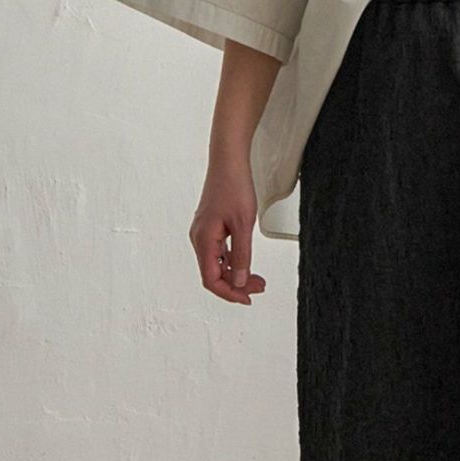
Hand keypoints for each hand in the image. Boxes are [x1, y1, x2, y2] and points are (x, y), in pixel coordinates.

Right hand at [189, 165, 266, 305]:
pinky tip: (246, 263)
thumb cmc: (234, 186)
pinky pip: (219, 253)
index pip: (211, 279)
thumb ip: (242, 255)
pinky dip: (233, 262)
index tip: (247, 298)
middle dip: (236, 284)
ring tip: (258, 279)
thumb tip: (238, 281)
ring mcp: (204, 233)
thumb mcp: (243, 224)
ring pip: (217, 264)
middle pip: (214, 274)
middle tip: (260, 287)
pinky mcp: (210, 228)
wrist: (228, 161)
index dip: (229, 293)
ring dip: (236, 274)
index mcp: (204, 240)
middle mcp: (199, 239)